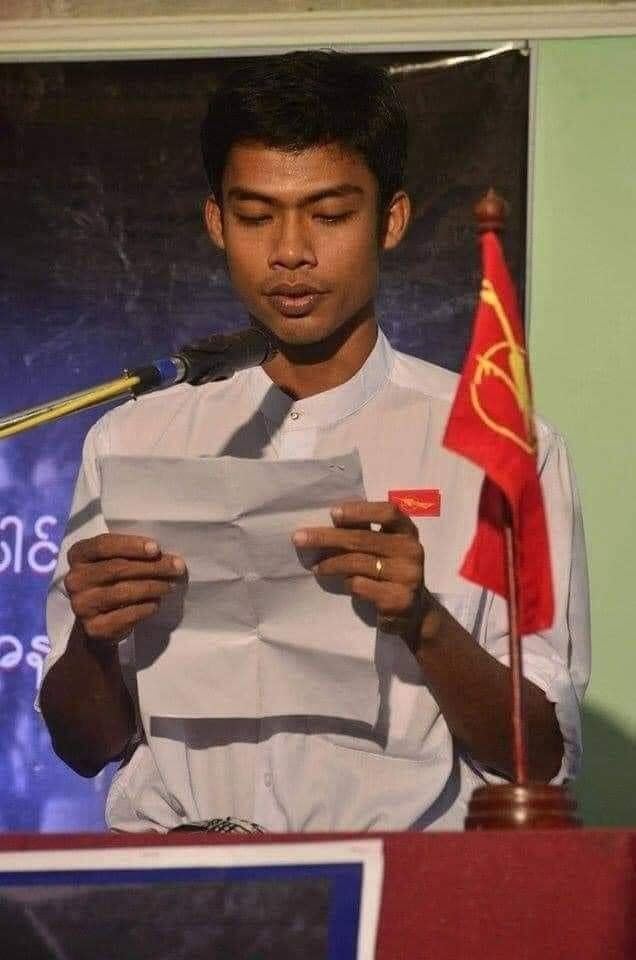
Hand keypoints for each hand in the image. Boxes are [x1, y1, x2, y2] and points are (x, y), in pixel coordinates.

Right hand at [65, 534, 185, 644]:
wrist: (99, 621)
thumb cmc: (112, 581)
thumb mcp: (114, 561)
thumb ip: (132, 554)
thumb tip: (167, 557)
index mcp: (78, 555)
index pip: (103, 545)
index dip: (131, 545)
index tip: (156, 548)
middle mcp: (74, 579)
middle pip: (117, 568)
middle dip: (152, 567)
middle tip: (176, 567)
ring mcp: (81, 604)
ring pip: (123, 592)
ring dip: (152, 587)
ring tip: (169, 585)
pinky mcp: (93, 627)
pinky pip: (126, 615)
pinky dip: (145, 608)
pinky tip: (156, 603)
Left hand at [292, 500, 428, 643]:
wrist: (416, 612)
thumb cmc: (392, 571)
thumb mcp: (386, 548)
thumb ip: (367, 532)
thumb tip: (332, 517)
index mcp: (407, 532)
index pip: (388, 512)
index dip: (360, 511)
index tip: (333, 513)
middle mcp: (411, 550)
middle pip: (363, 538)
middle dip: (327, 537)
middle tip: (300, 538)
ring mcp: (407, 576)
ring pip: (357, 563)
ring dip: (330, 564)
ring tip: (316, 568)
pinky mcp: (397, 599)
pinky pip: (360, 585)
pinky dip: (347, 584)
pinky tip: (344, 585)